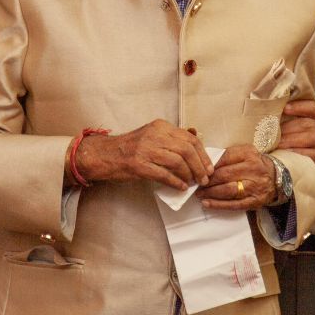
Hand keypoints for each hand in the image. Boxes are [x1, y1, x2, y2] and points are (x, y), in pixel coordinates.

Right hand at [73, 120, 213, 190]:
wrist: (105, 154)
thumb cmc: (131, 147)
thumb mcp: (153, 135)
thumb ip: (172, 138)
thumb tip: (196, 138)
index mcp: (161, 126)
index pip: (190, 139)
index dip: (203, 154)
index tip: (209, 167)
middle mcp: (155, 135)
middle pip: (187, 150)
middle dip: (199, 166)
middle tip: (204, 178)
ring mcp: (146, 150)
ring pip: (177, 162)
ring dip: (189, 175)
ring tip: (193, 184)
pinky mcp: (138, 165)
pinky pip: (163, 174)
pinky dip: (175, 182)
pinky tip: (180, 187)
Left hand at [197, 145, 276, 210]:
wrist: (275, 177)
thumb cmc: (253, 164)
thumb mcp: (243, 153)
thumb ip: (226, 156)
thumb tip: (204, 163)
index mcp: (249, 154)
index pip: (224, 158)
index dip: (209, 166)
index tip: (198, 170)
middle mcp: (254, 169)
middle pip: (225, 175)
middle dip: (207, 180)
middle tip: (196, 184)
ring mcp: (255, 186)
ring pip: (229, 190)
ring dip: (211, 193)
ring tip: (199, 194)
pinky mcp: (255, 201)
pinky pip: (234, 204)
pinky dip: (219, 205)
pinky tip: (207, 203)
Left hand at [279, 99, 314, 191]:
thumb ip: (307, 127)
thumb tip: (277, 125)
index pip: (312, 108)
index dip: (298, 106)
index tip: (284, 108)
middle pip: (305, 124)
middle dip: (286, 128)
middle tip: (267, 134)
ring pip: (309, 137)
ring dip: (290, 140)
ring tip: (275, 144)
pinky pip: (314, 155)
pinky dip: (301, 154)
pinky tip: (289, 156)